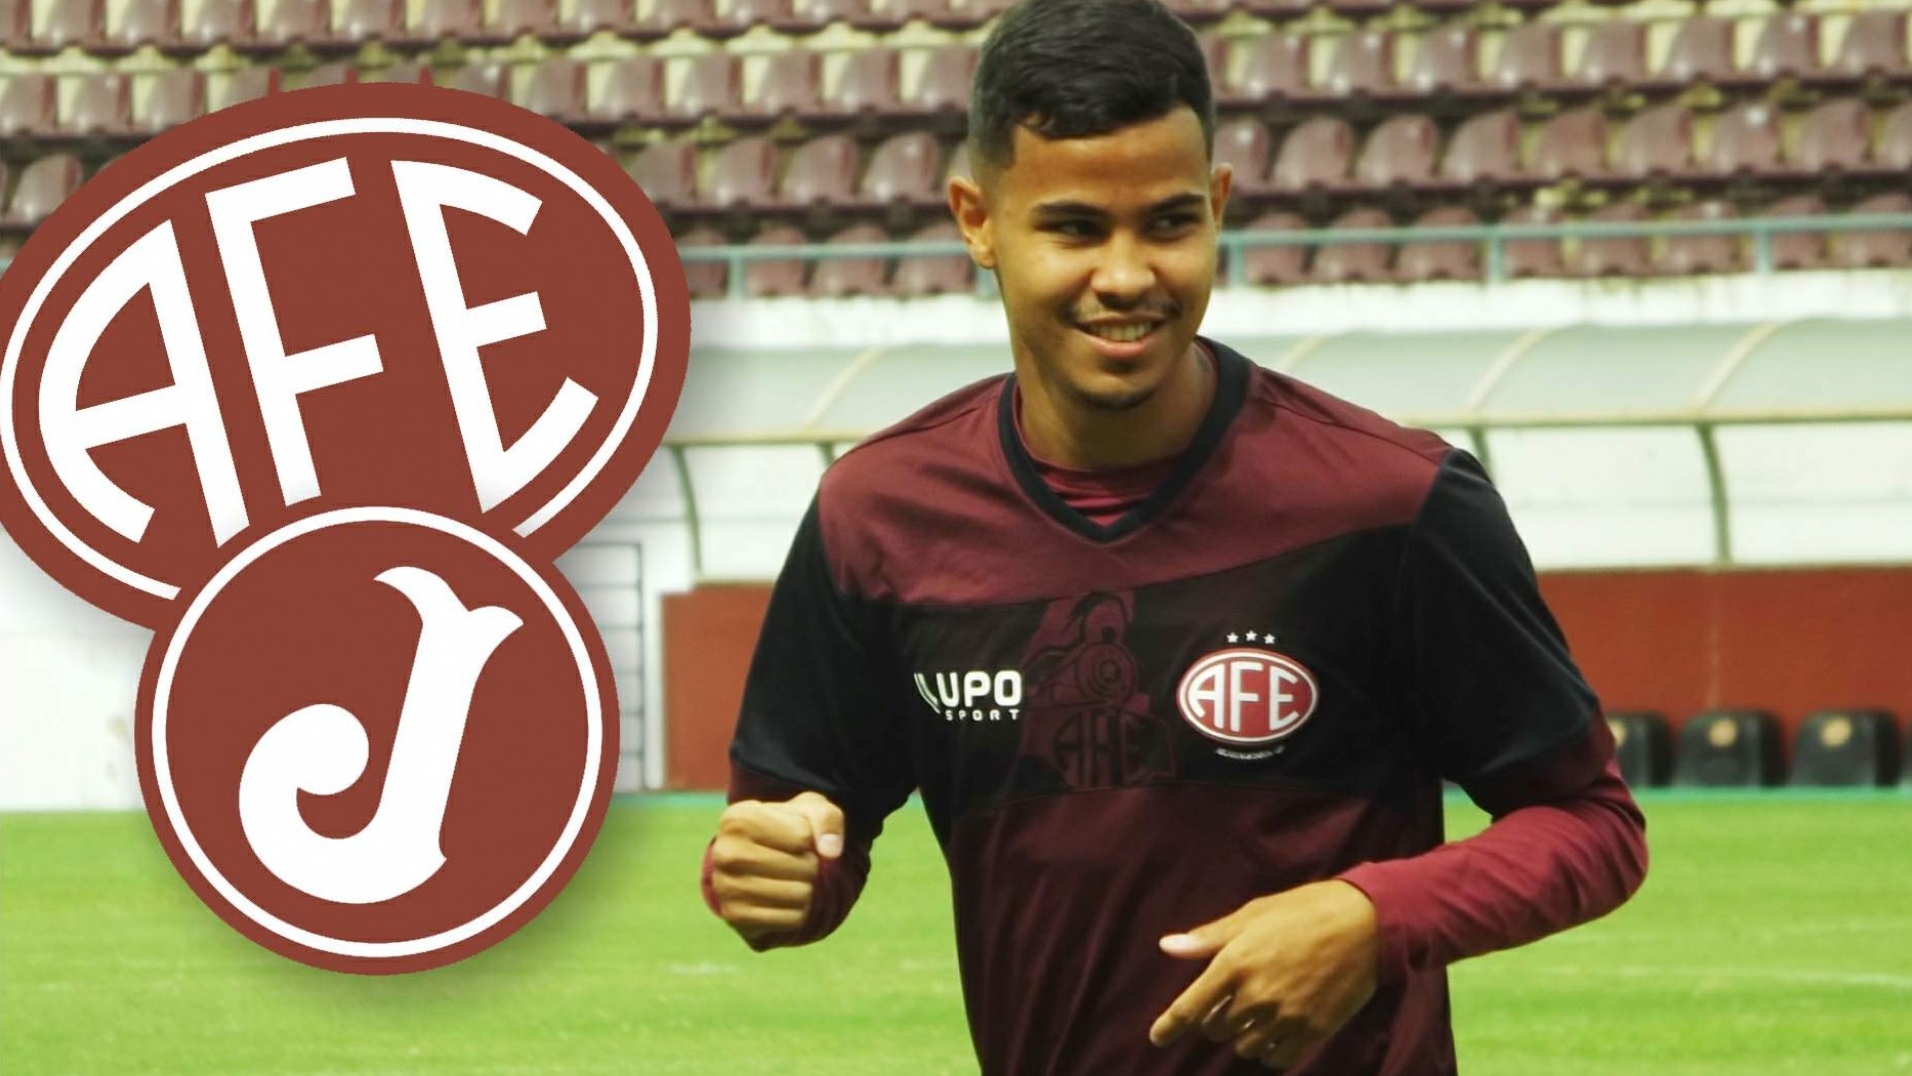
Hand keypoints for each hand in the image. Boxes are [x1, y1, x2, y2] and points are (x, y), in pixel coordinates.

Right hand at [707, 791, 844, 943]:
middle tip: (793, 861)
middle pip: (804, 867)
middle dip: (810, 864)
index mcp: (738, 818)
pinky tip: (782, 899)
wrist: (756, 862)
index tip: (792, 836)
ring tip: (789, 879)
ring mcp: (726, 887)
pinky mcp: (735, 917)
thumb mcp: (809, 811)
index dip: (809, 838)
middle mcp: (724, 852)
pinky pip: (792, 920)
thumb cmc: (786, 830)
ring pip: (801, 894)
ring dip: (806, 888)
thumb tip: (830, 851)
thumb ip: (827, 819)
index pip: (803, 836)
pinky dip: (797, 911)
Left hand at [1149, 880, 1379, 1069]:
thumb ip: (1208, 938)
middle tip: (1234, 996)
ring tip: (1260, 1008)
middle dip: (1217, 1017)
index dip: (1169, 1026)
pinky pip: (1276, 1057)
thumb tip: (1167, 946)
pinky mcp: (1312, 1031)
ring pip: (1244, 1045)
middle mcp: (1255, 996)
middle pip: (1216, 1029)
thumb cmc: (1303, 912)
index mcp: (1235, 963)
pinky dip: (1270, 1048)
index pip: (1190, 1008)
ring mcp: (1284, 1017)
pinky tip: (1277, 1028)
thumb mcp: (1252, 915)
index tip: (1157, 1038)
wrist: (1365, 924)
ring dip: (1244, 1032)